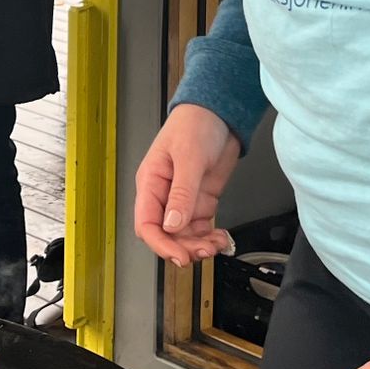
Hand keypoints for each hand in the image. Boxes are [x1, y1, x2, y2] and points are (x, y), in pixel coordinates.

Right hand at [132, 104, 239, 266]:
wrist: (220, 112)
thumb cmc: (195, 124)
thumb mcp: (188, 158)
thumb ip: (182, 193)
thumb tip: (172, 225)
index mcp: (151, 183)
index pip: (147, 224)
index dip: (161, 244)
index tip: (180, 256)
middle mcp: (164, 195)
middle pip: (167, 235)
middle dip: (185, 247)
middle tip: (205, 251)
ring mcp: (184, 199)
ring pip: (185, 236)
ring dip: (200, 245)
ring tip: (218, 243)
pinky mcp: (202, 200)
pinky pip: (202, 228)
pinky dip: (211, 237)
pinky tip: (222, 237)